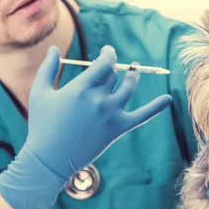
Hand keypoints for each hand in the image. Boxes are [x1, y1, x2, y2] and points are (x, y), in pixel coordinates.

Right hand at [0, 45, 171, 208]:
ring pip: (128, 87)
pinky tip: (169, 99)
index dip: (108, 54)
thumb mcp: (39, 93)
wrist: (50, 160)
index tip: (107, 52)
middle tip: (108, 67)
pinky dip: (156, 107)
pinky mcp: (118, 129)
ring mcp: (111, 114)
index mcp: (80, 88)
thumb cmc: (42, 125)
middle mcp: (99, 99)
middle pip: (113, 75)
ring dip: (132, 77)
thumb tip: (53, 48)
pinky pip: (142, 116)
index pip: (104, 63)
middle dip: (113, 68)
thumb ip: (48, 68)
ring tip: (132, 72)